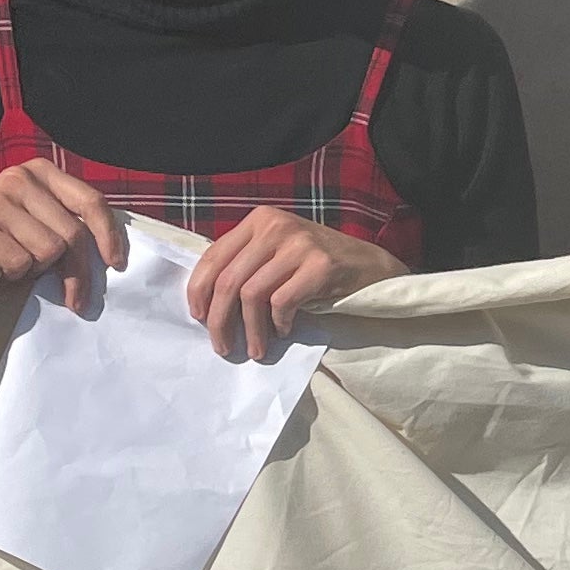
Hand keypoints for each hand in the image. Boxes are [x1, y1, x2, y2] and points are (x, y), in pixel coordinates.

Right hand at [0, 158, 127, 305]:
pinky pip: (19, 262)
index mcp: (42, 172)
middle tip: (74, 297)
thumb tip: (112, 257)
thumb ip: (71, 225)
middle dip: (76, 272)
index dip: (108, 235)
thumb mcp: (42, 221)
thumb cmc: (5, 237)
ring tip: (20, 265)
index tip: (116, 264)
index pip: (90, 201)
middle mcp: (19, 179)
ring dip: (37, 269)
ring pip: (48, 250)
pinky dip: (14, 275)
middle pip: (72, 234)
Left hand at [186, 208, 403, 362]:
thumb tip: (207, 301)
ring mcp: (300, 243)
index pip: (214, 256)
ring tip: (256, 350)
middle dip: (220, 319)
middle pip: (230, 279)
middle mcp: (276, 226)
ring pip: (252, 295)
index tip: (199, 317)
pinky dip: (279, 323)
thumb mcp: (278, 253)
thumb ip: (247, 263)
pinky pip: (283, 302)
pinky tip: (284, 330)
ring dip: (251, 330)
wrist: (370, 266)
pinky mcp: (321, 265)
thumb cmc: (317, 266)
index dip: (200, 290)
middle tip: (223, 346)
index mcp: (260, 219)